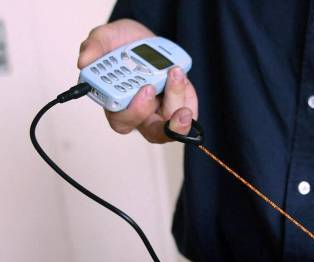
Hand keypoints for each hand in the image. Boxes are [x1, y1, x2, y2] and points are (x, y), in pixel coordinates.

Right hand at [77, 19, 197, 142]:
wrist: (142, 38)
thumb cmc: (121, 45)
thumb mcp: (105, 38)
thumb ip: (94, 47)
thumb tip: (84, 61)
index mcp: (116, 104)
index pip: (122, 121)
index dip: (134, 111)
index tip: (145, 88)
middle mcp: (140, 113)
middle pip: (153, 132)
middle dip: (169, 125)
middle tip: (173, 105)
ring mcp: (160, 111)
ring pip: (173, 122)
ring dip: (177, 99)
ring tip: (176, 72)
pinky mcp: (178, 104)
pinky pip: (189, 112)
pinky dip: (188, 98)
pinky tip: (182, 77)